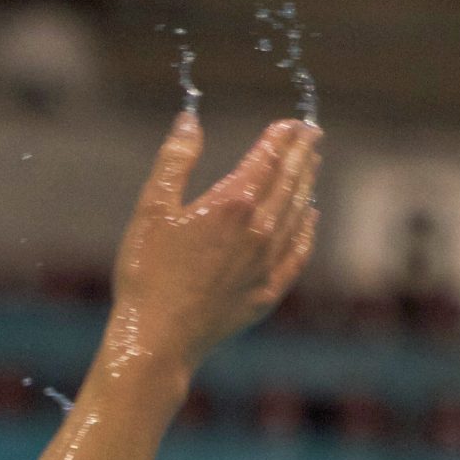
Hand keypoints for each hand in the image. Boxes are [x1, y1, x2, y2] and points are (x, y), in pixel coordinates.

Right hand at [102, 113, 319, 380]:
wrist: (159, 337)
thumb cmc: (147, 273)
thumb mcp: (151, 209)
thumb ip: (175, 161)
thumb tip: (190, 121)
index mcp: (231, 204)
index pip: (266, 160)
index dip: (280, 138)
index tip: (291, 122)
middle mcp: (259, 230)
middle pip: (288, 182)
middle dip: (302, 154)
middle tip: (312, 134)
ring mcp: (267, 262)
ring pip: (297, 213)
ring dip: (307, 185)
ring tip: (312, 165)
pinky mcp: (267, 291)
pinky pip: (298, 252)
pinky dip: (307, 230)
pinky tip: (311, 218)